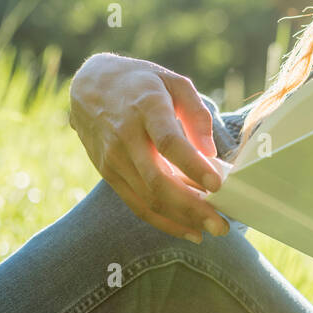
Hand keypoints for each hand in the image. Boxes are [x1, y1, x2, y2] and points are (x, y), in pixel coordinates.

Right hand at [69, 52, 229, 241]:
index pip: (168, 142)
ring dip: (182, 219)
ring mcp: (114, 159)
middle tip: (223, 225)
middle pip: (158, 181)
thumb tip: (210, 152)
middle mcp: (126, 137)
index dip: (193, 165)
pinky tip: (189, 230)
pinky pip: (137, 205)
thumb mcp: (174, 82)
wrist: (90, 86)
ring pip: (148, 199)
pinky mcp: (109, 174)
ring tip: (213, 230)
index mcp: (146, 108)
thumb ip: (196, 113)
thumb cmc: (142, 83)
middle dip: (193, 207)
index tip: (218, 184)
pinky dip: (164, 222)